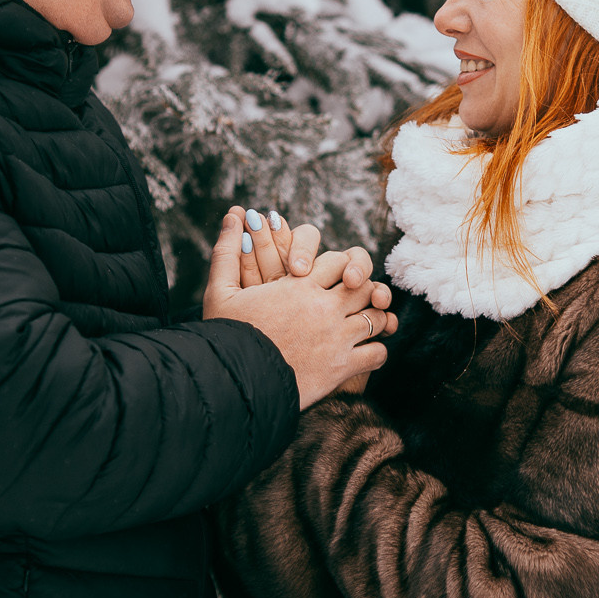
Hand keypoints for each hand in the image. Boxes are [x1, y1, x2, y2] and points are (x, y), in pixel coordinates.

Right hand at [204, 209, 397, 407]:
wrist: (234, 383)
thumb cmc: (226, 336)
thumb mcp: (221, 291)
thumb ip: (228, 252)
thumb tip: (232, 214)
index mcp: (300, 285)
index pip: (339, 261)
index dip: (342, 267)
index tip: (337, 278)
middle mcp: (324, 307)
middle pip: (364, 285)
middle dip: (363, 289)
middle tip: (358, 298)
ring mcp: (337, 337)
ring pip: (375, 317)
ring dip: (374, 318)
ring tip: (366, 323)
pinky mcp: (342, 367)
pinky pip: (377, 354)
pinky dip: (377, 351)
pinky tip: (367, 352)